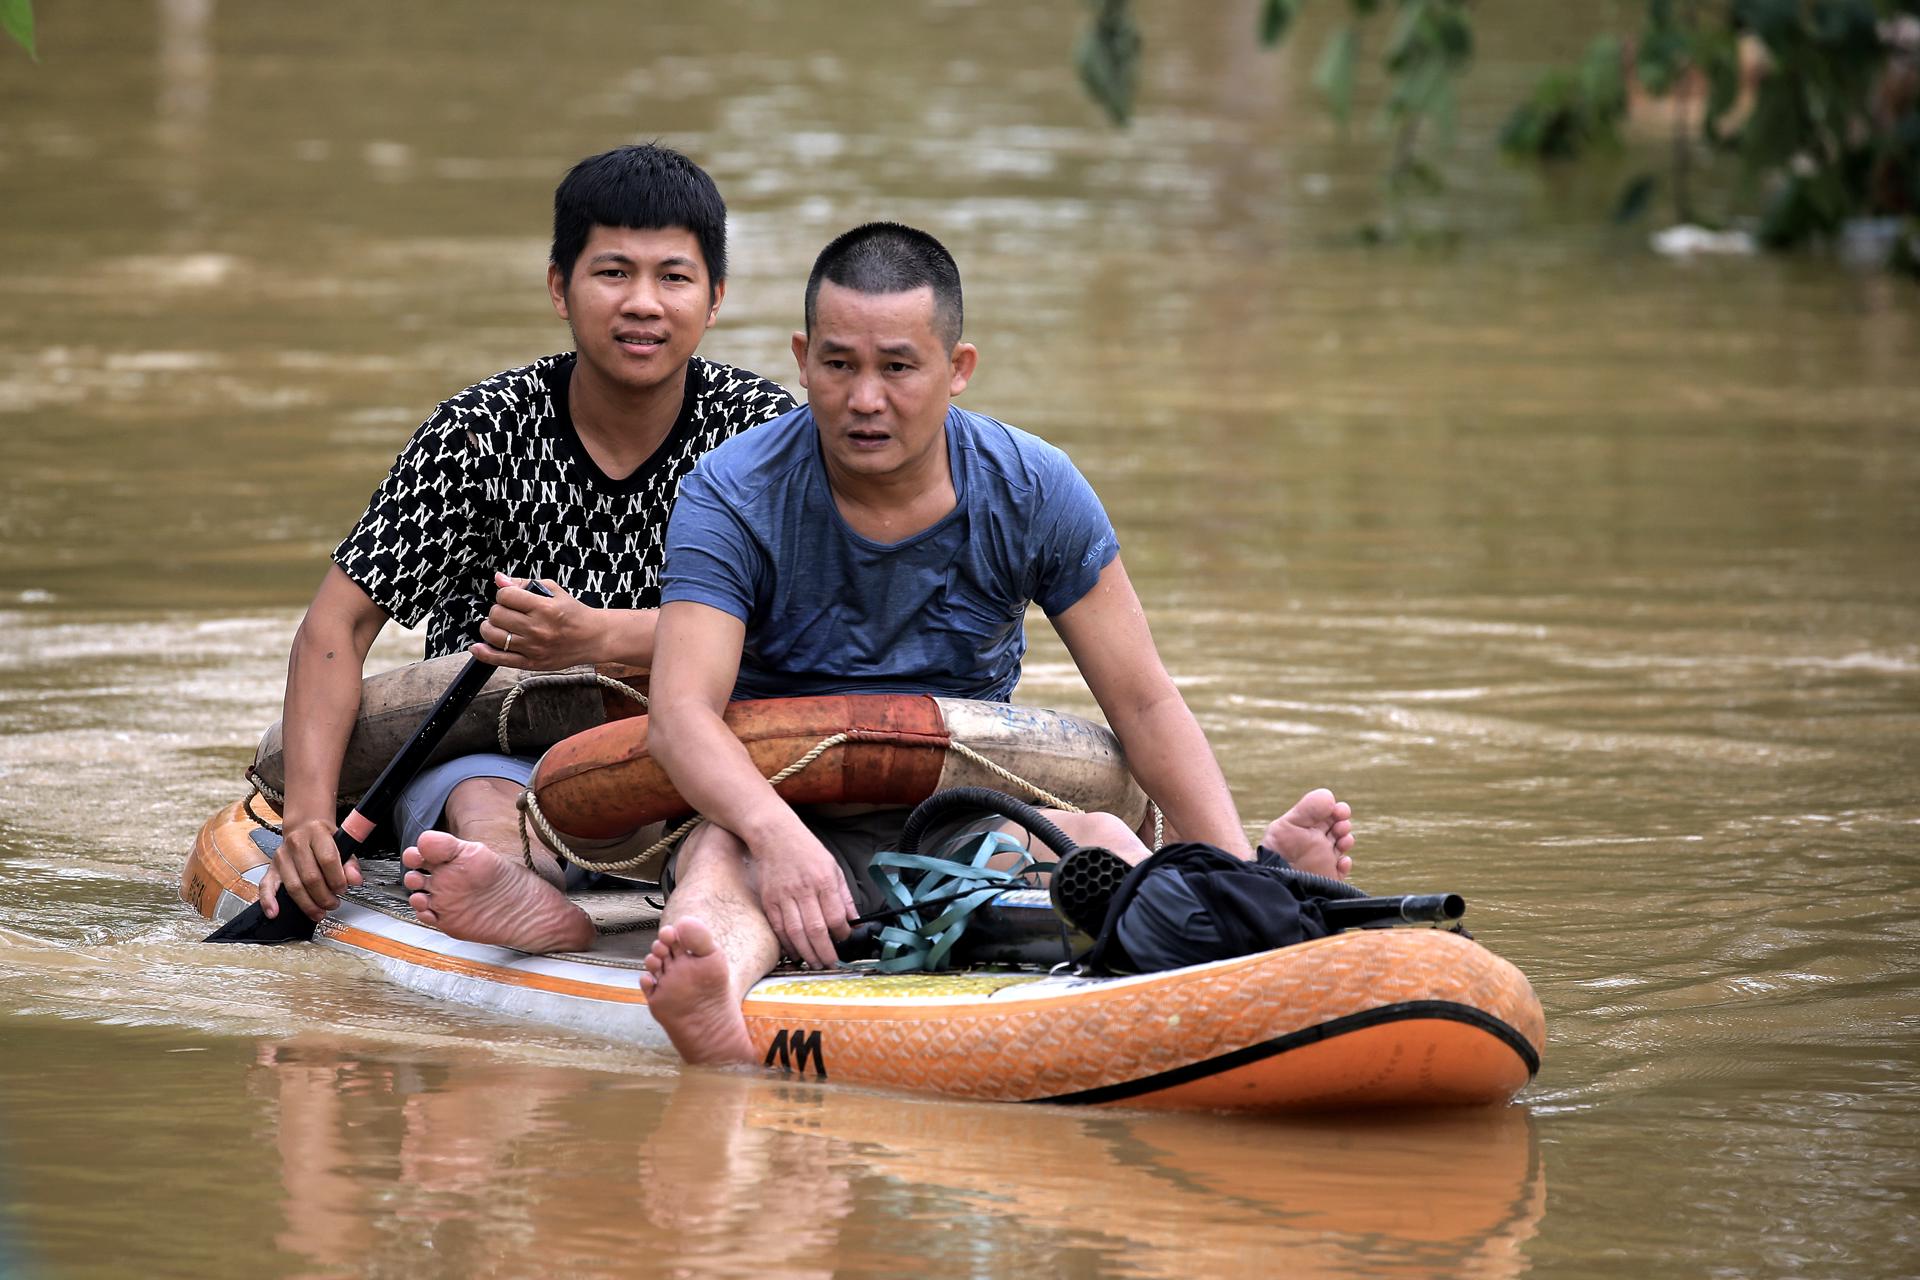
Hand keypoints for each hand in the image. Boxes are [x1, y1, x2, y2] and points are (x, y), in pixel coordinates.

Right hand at [260, 817, 362, 920]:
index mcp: (317, 833)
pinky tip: (274, 912)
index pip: (327, 859)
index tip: (343, 889)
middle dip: (324, 896)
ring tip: (319, 912)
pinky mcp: (272, 868)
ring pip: (293, 886)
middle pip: (310, 877)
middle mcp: (296, 843)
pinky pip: (266, 886)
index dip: (337, 879)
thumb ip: (350, 863)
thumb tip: (355, 880)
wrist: (304, 827)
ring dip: (308, 904)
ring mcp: (282, 856)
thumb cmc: (324, 837)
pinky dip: (269, 901)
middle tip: (333, 903)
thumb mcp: (342, 843)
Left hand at [471, 572, 600, 669]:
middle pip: (497, 615)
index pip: (506, 595)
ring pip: (494, 635)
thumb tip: (499, 578)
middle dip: (498, 610)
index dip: (505, 593)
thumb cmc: (573, 613)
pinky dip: (483, 653)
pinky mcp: (531, 663)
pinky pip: (499, 659)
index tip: (511, 597)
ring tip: (499, 625)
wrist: (593, 638)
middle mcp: (537, 629)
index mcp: (544, 608)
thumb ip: (524, 583)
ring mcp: (533, 648)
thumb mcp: (554, 591)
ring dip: (490, 627)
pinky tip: (477, 646)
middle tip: (508, 612)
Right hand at [751, 833, 855, 969]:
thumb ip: (844, 896)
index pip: (835, 916)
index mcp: (824, 881)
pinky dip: (787, 944)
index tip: (845, 941)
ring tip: (816, 964)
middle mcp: (804, 890)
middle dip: (825, 952)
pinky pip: (779, 928)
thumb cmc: (807, 850)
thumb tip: (855, 921)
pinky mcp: (769, 901)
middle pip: (816, 929)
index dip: (842, 934)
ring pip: (796, 933)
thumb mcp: (833, 867)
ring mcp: (784, 896)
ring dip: (807, 953)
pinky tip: (796, 953)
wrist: (774, 836)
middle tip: (831, 964)